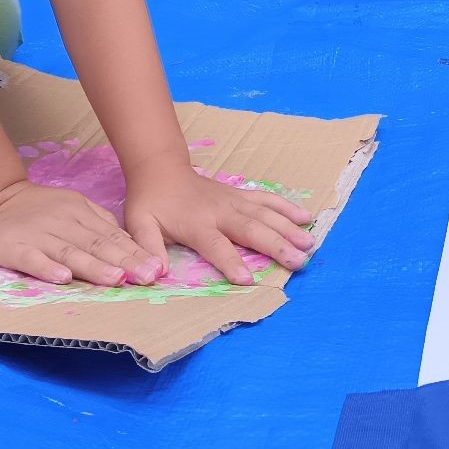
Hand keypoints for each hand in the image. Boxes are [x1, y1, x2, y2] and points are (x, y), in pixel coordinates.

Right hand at [0, 180, 163, 286]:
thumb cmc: (41, 208)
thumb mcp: (74, 206)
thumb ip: (100, 223)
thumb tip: (131, 242)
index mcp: (80, 213)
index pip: (112, 235)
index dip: (134, 252)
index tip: (156, 268)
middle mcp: (64, 223)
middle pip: (97, 244)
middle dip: (124, 262)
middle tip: (146, 277)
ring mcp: (39, 235)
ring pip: (71, 253)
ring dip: (94, 267)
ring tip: (116, 279)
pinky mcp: (15, 247)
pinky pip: (33, 259)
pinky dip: (48, 269)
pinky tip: (63, 279)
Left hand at [123, 165, 314, 285]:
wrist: (160, 169)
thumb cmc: (150, 202)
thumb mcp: (139, 225)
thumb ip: (147, 247)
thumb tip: (154, 272)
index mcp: (197, 224)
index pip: (216, 245)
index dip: (230, 262)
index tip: (247, 279)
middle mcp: (220, 211)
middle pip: (251, 229)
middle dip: (276, 245)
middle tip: (298, 262)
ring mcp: (233, 201)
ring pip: (265, 214)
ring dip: (288, 228)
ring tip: (309, 243)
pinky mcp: (241, 195)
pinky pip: (266, 200)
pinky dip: (286, 207)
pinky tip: (305, 217)